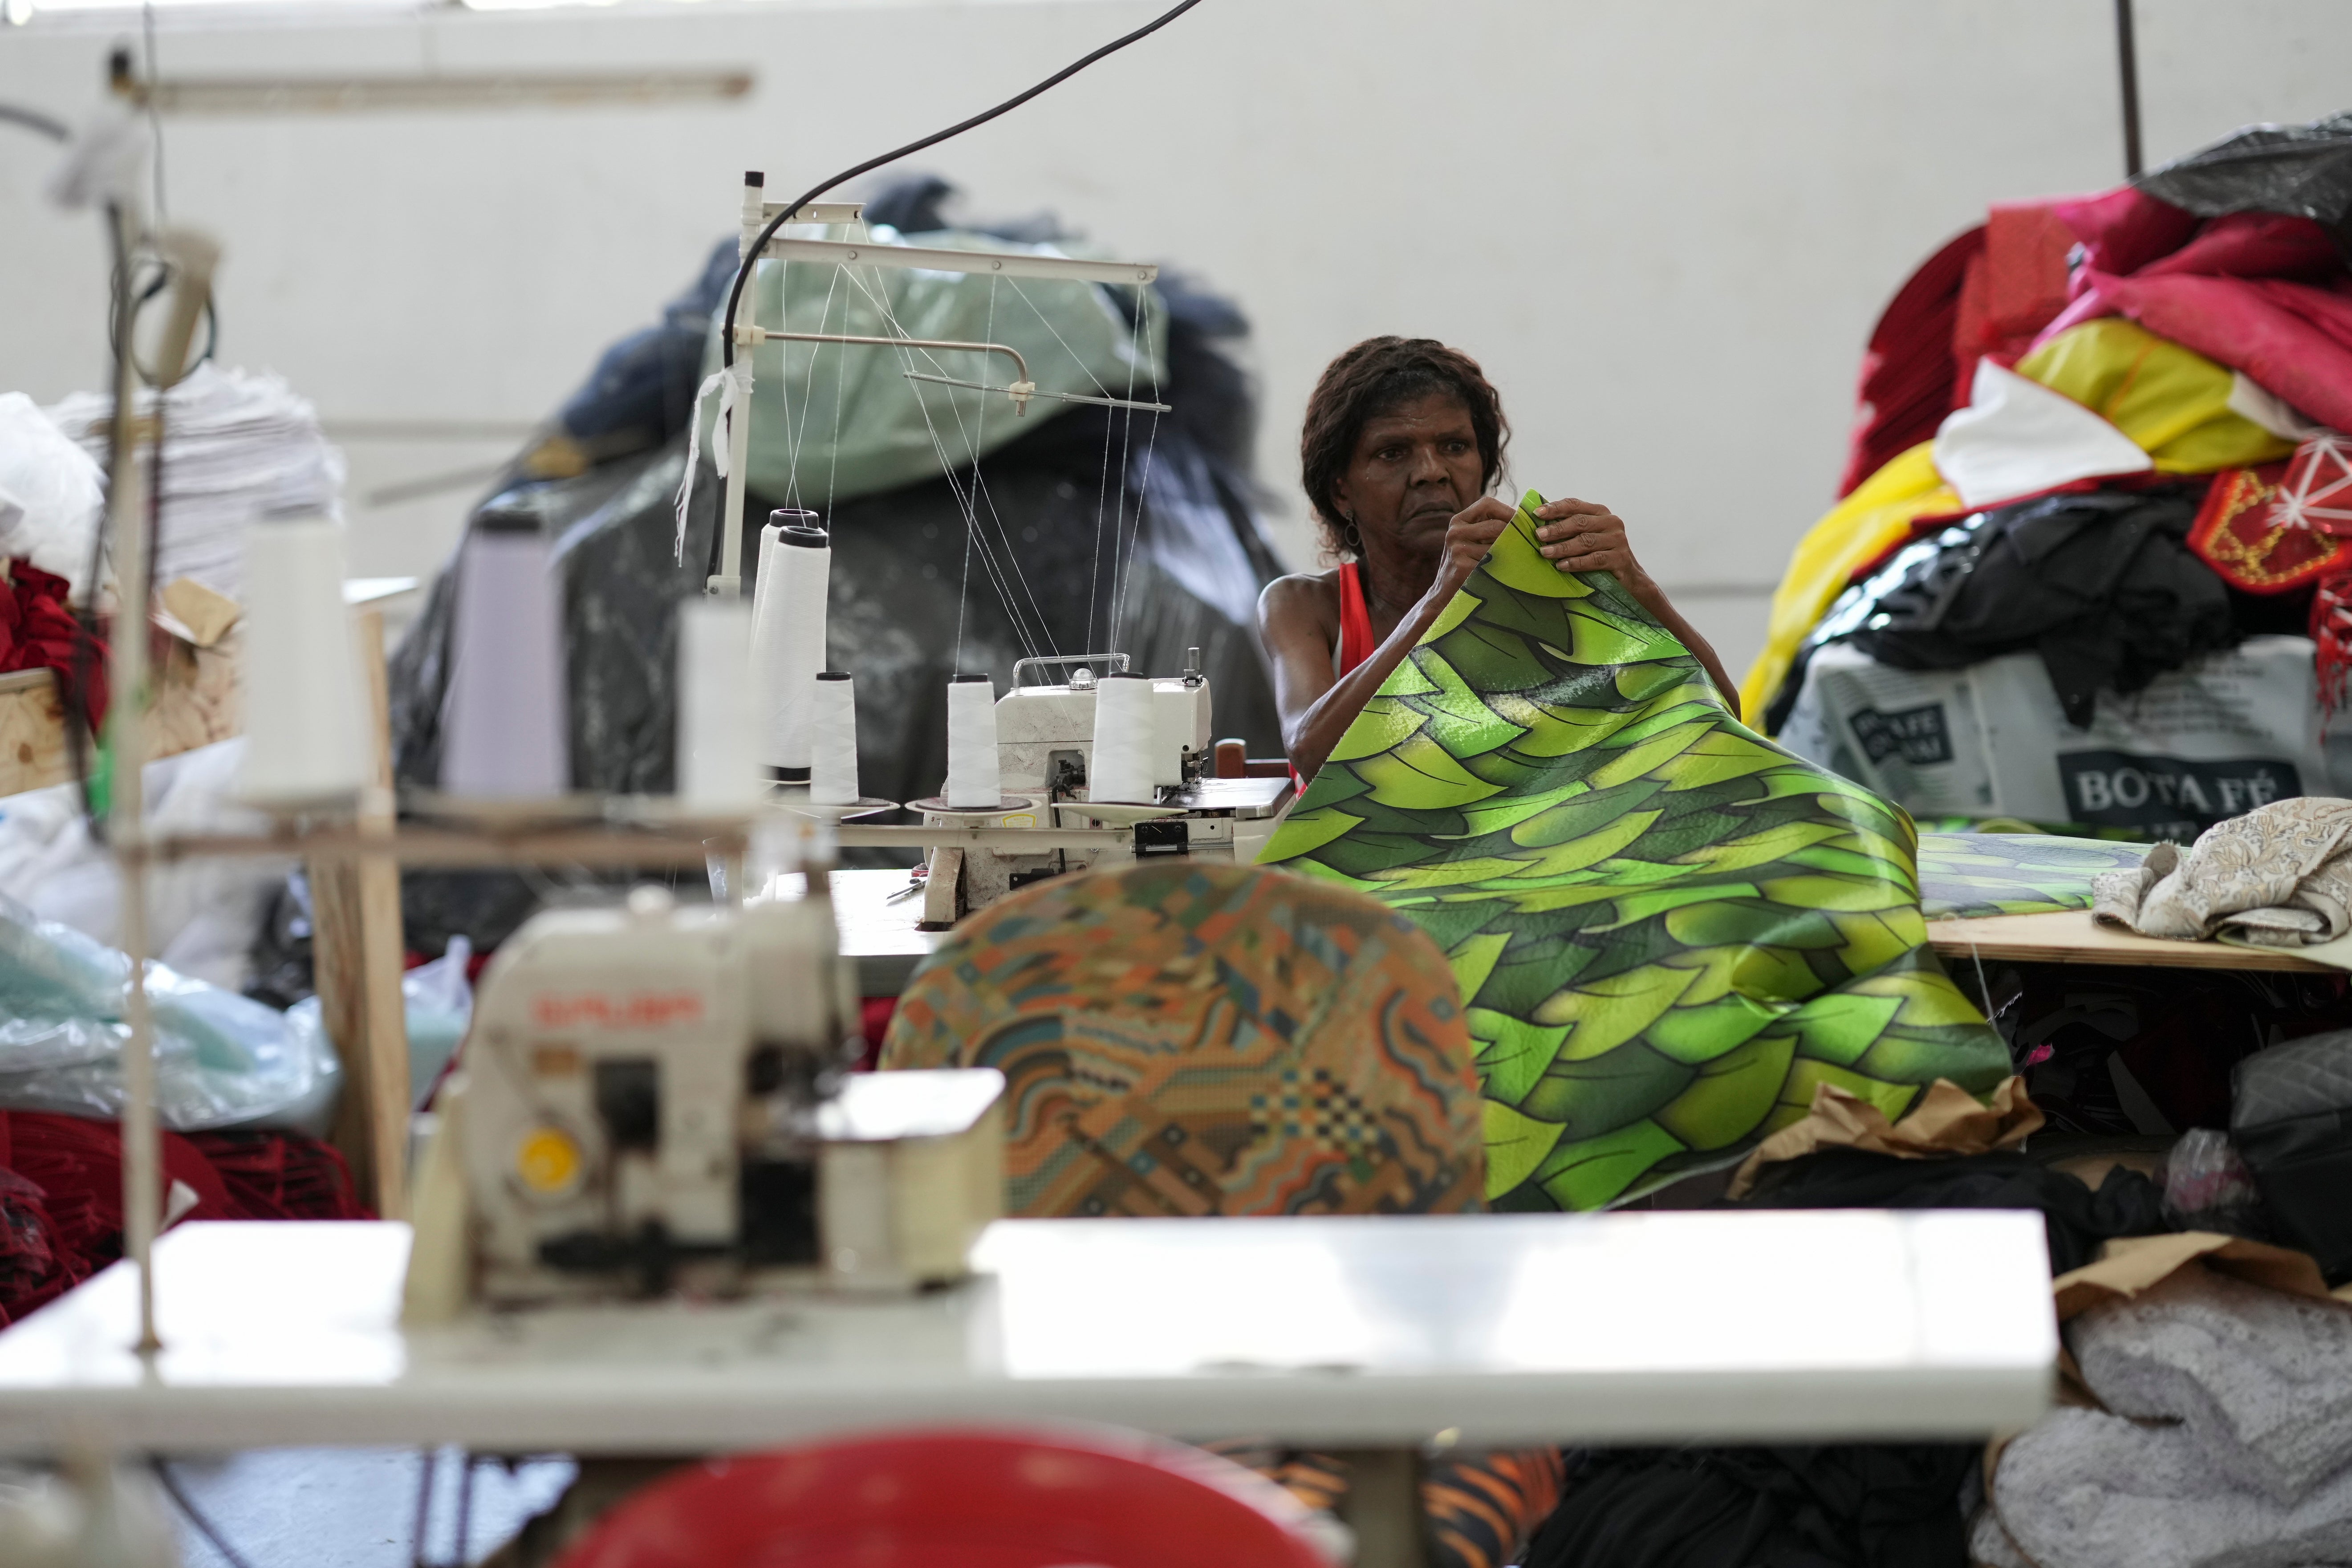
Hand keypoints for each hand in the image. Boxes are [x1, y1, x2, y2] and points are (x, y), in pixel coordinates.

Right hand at [1433, 498, 1516, 593]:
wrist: (1444, 593)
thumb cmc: (1465, 564)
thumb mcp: (1471, 540)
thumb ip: (1488, 528)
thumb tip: (1522, 518)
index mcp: (1458, 521)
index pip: (1487, 504)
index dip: (1507, 510)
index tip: (1521, 521)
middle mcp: (1455, 532)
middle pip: (1496, 525)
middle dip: (1513, 535)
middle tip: (1524, 544)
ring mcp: (1457, 549)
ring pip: (1498, 545)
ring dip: (1509, 554)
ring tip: (1513, 561)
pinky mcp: (1462, 567)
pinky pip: (1493, 563)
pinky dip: (1501, 568)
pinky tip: (1502, 574)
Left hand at [1533, 498, 1653, 590]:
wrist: (1629, 577)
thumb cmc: (1602, 553)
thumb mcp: (1588, 535)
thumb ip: (1570, 527)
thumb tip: (1539, 525)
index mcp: (1600, 512)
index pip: (1575, 505)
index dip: (1556, 508)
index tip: (1537, 513)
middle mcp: (1611, 522)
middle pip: (1580, 522)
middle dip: (1557, 529)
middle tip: (1539, 535)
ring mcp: (1617, 540)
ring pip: (1586, 541)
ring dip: (1563, 547)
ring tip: (1545, 552)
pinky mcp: (1620, 558)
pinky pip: (1594, 560)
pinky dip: (1576, 563)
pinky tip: (1562, 566)